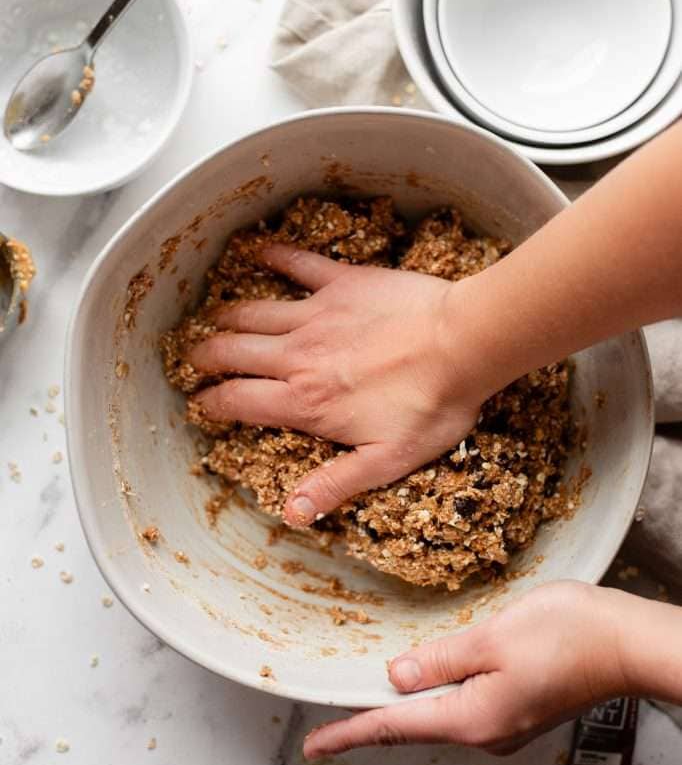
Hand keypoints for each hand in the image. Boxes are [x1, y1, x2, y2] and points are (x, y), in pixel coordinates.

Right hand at [189, 245, 485, 525]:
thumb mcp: (386, 461)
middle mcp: (299, 356)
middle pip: (234, 352)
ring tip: (215, 318)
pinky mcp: (343, 283)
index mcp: (306, 401)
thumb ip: (335, 483)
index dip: (212, 403)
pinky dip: (276, 257)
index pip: (240, 401)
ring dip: (229, 316)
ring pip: (254, 311)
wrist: (464, 343)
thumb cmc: (432, 405)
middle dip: (206, 356)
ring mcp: (317, 314)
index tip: (200, 403)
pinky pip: (299, 265)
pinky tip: (261, 251)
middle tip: (194, 359)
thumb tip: (293, 513)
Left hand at [303, 581, 628, 758]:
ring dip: (410, 699)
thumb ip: (439, 659)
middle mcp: (486, 730)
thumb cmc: (566, 635)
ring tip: (376, 688)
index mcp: (472, 717)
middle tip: (336, 708)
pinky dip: (442, 688)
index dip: (350, 734)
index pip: (395, 727)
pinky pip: (466, 701)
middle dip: (375, 715)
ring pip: (443, 710)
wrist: (626, 642)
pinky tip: (433, 672)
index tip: (315, 746)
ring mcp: (505, 722)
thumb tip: (397, 677)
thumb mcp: (490, 638)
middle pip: (416, 723)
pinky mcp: (520, 706)